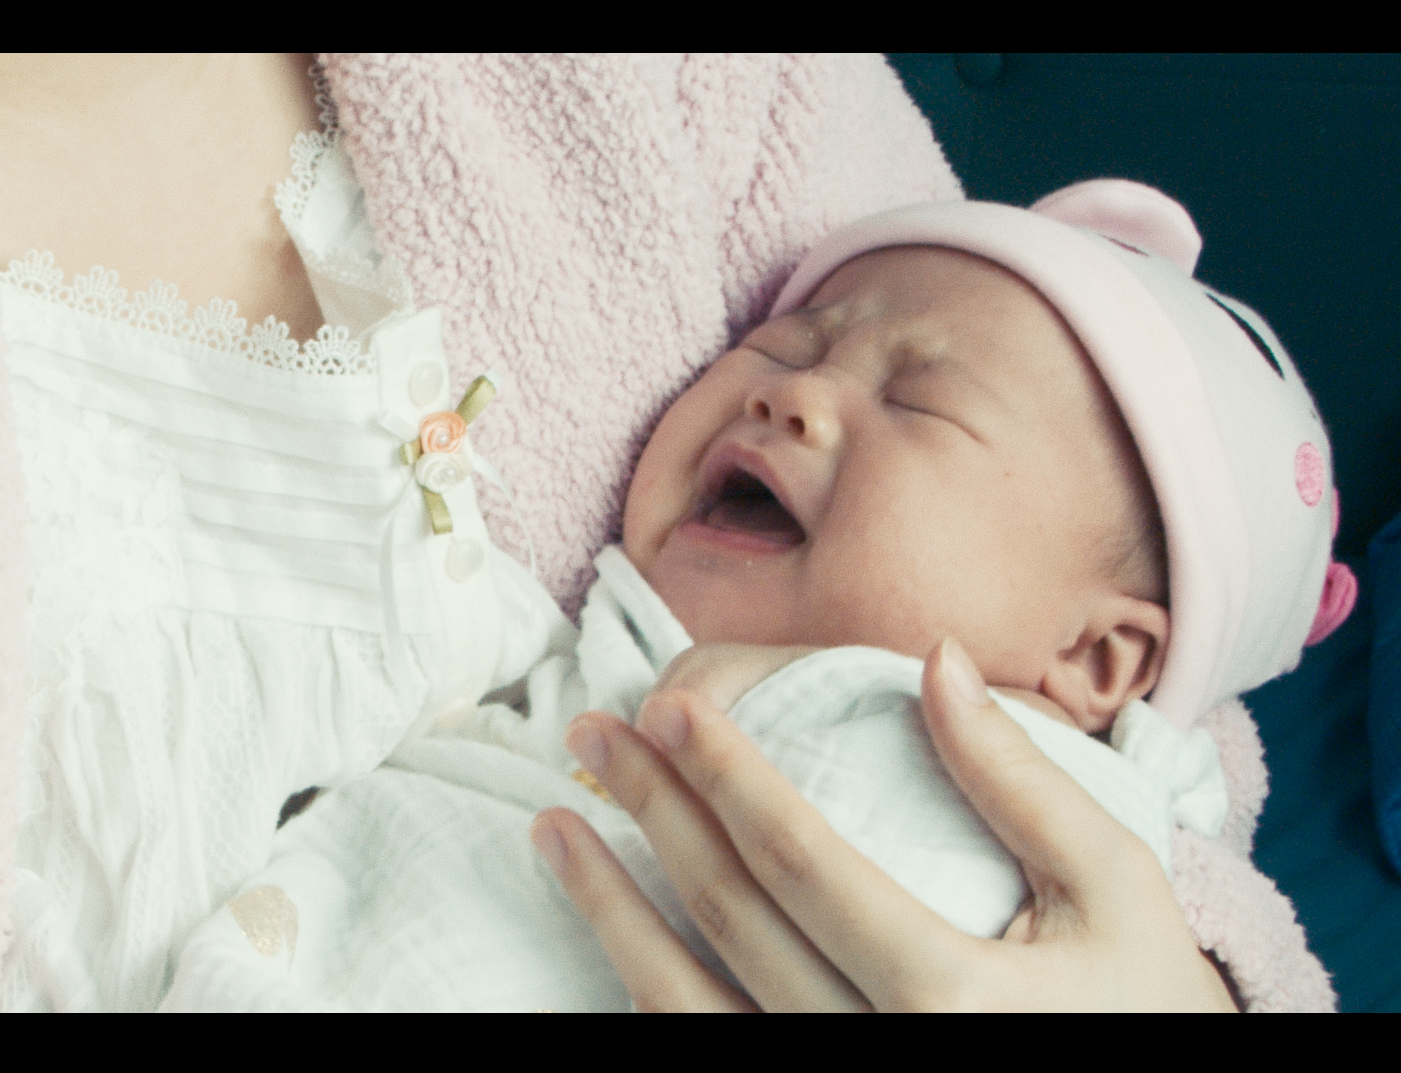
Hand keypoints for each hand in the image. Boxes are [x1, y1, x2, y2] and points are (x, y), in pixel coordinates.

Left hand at [530, 638, 1237, 1010]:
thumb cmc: (1143, 1010)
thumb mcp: (1118, 893)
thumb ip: (1026, 780)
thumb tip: (937, 661)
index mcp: (951, 997)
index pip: (801, 862)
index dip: (726, 776)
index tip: (667, 704)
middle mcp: (874, 1058)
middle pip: (728, 918)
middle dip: (652, 813)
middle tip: (591, 734)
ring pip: (682, 1006)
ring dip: (606, 909)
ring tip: (552, 826)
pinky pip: (696, 1054)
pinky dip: (639, 995)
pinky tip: (604, 936)